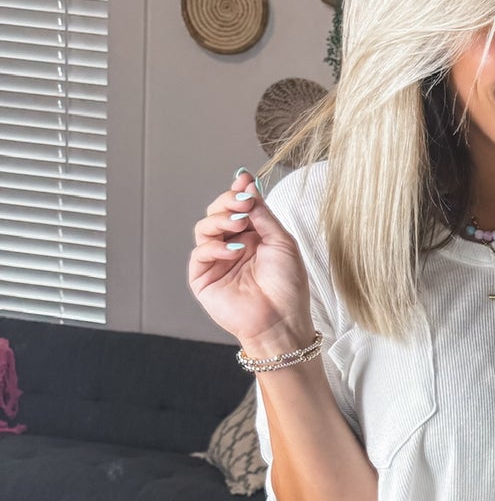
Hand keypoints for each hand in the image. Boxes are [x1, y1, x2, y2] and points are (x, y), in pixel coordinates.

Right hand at [188, 171, 314, 354]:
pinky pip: (201, 251)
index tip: (244, 179)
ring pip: (205, 227)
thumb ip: (263, 214)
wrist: (281, 321)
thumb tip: (249, 186)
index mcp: (253, 237)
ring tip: (240, 223)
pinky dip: (215, 246)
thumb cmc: (288, 287)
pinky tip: (234, 250)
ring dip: (221, 219)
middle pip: (219, 212)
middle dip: (229, 202)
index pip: (238, 207)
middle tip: (243, 202)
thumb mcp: (282, 242)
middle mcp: (233, 246)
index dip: (239, 191)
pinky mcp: (203, 277)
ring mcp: (217, 261)